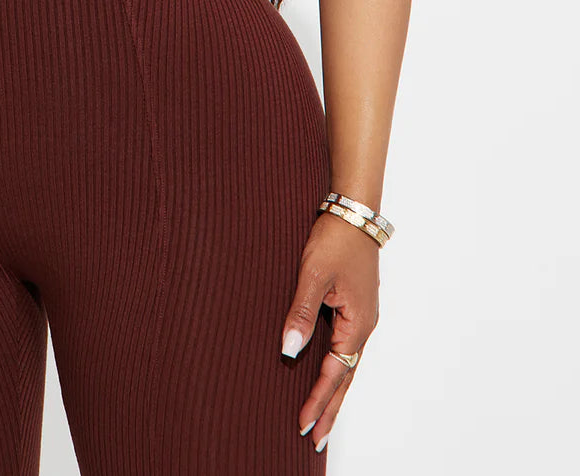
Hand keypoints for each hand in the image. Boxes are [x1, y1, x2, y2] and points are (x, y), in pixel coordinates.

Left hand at [280, 209, 379, 451]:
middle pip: (346, 377)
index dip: (318, 399)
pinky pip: (345, 347)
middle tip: (317, 440)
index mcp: (357, 323)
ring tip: (322, 419)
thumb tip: (290, 350)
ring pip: (347, 364)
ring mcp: (361, 317)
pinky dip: (336, 368)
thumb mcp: (314, 275)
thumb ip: (301, 313)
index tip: (304, 425)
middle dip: (331, 408)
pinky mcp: (355, 307)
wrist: (354, 212)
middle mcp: (363, 326)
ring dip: (334, 392)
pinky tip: (327, 375)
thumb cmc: (335, 240)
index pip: (335, 373)